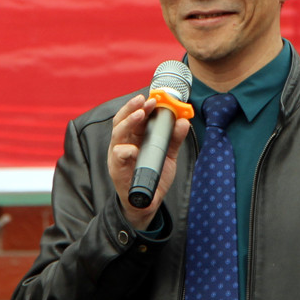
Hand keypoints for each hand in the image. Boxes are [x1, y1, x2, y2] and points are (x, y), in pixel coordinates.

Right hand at [108, 94, 190, 230]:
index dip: (141, 105)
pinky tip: (133, 148)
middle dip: (133, 108)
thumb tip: (183, 121)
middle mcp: (123, 143)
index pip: (133, 115)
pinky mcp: (117, 169)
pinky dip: (125, 150)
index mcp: (134, 137)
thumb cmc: (153, 175)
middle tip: (146, 101)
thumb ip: (174, 139)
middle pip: (122, 119)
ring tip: (140, 114)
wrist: (147, 202)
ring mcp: (118, 156)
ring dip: (128, 122)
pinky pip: (117, 156)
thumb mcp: (168, 155)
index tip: (153, 97)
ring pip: (117, 133)